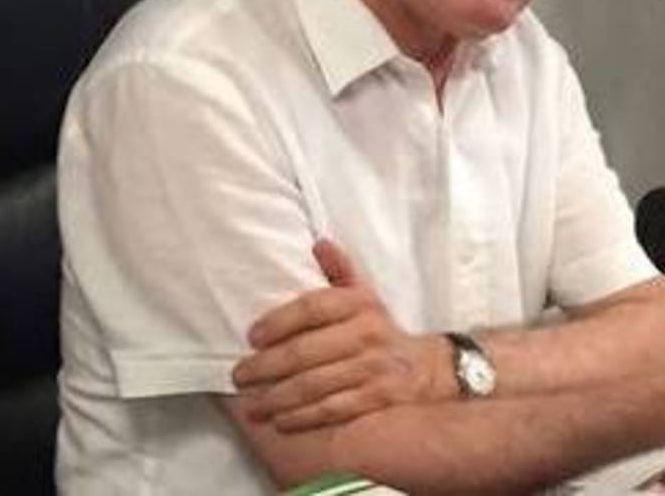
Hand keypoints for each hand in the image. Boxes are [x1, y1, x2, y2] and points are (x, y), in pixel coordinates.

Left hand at [232, 239, 453, 432]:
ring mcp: (373, 367)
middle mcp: (367, 333)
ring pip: (315, 384)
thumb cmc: (379, 329)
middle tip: (239, 375)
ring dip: (277, 397)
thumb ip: (339, 271)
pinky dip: (304, 417)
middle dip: (266, 366)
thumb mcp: (364, 295)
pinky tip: (281, 420)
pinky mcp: (377, 397)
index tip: (251, 337)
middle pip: (306, 351)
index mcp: (359, 303)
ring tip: (251, 404)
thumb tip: (319, 243)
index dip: (278, 322)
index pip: (312, 308)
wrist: (424, 369)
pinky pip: (333, 409)